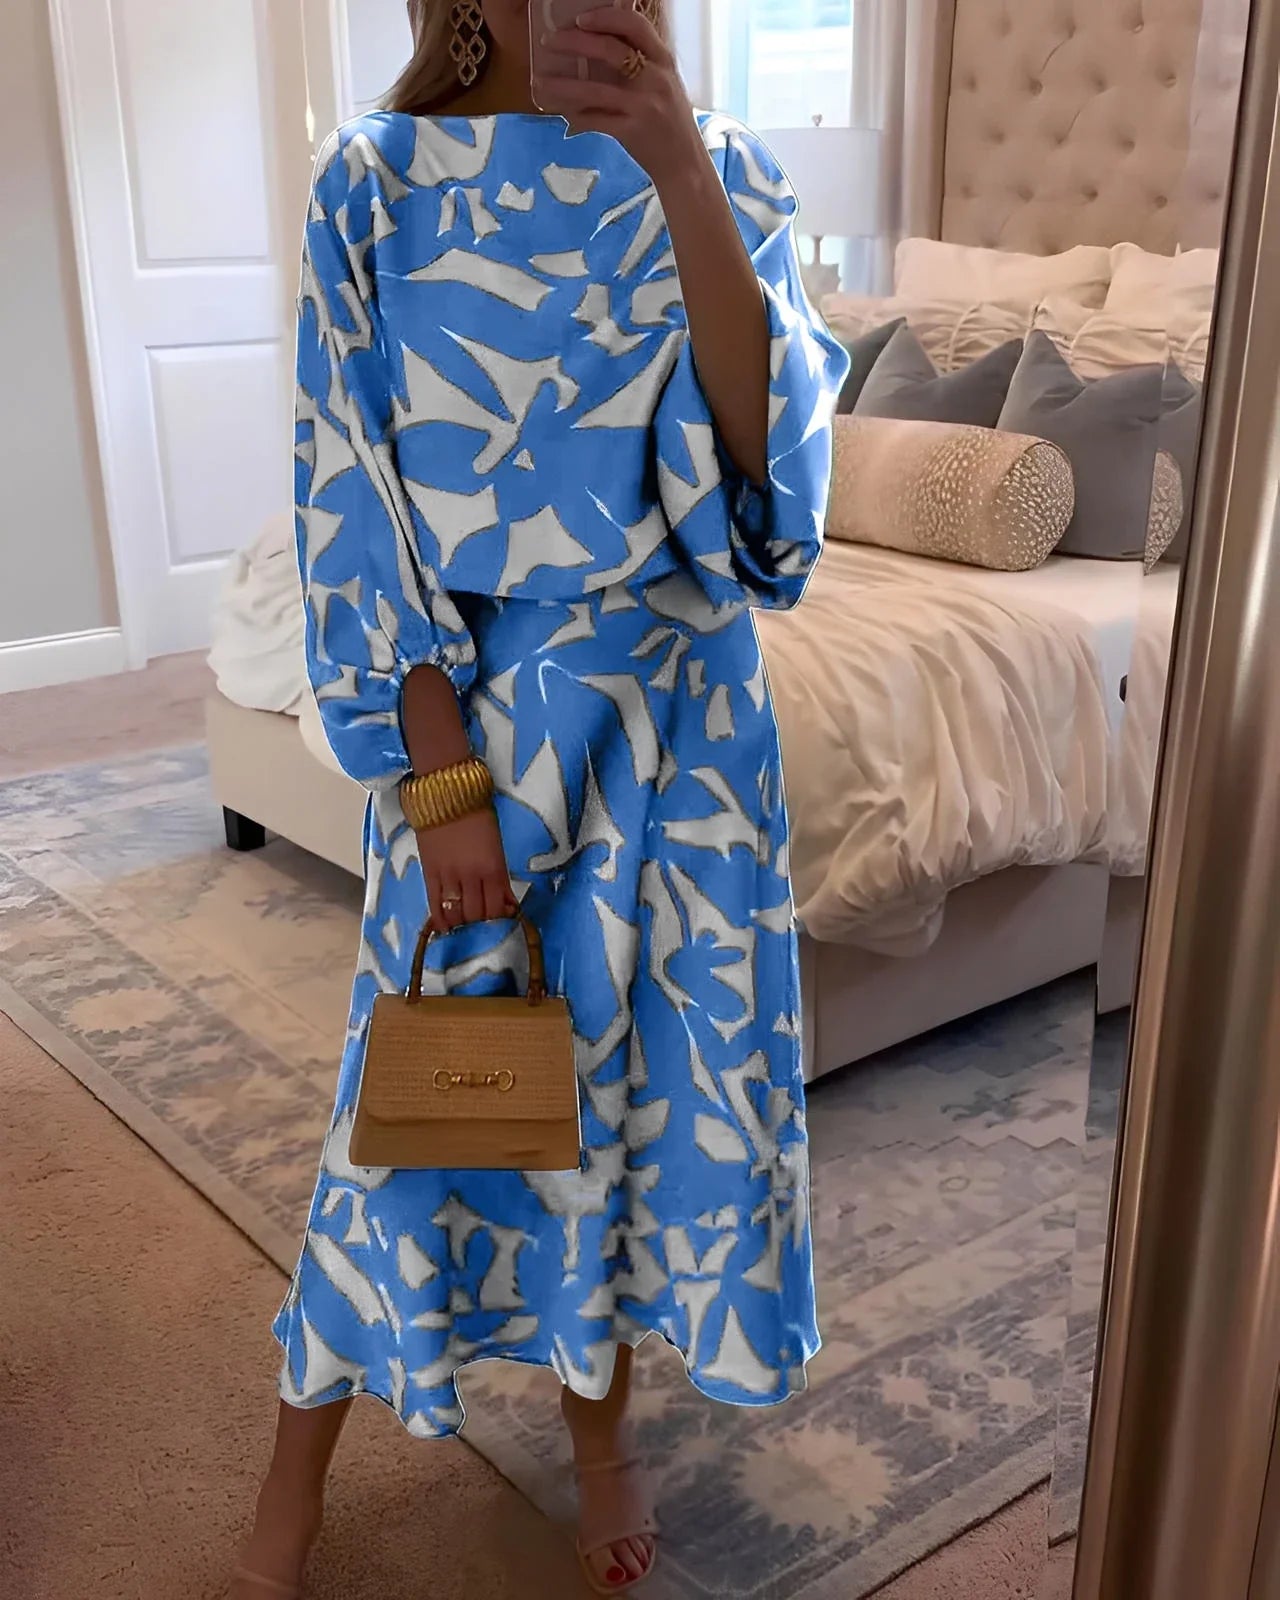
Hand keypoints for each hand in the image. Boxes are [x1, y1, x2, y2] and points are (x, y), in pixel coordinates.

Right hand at [416, 805, 517, 934]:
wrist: (447, 794)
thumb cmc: (477, 816)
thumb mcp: (497, 846)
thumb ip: (499, 876)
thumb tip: (506, 903)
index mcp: (494, 868)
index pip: (497, 909)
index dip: (498, 921)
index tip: (498, 922)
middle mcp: (472, 876)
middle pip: (477, 915)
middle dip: (480, 923)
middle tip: (480, 923)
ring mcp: (449, 876)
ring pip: (457, 914)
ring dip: (462, 923)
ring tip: (464, 923)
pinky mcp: (430, 873)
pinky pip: (435, 905)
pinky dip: (441, 920)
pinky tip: (445, 928)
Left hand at [532, 6, 703, 186]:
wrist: (685, 166)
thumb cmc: (671, 124)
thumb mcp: (665, 85)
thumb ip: (642, 65)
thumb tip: (601, 47)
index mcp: (663, 62)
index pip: (635, 26)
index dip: (606, 17)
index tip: (581, 18)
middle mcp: (655, 79)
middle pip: (609, 50)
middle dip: (574, 42)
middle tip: (550, 41)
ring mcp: (643, 106)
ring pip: (594, 89)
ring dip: (562, 85)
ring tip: (539, 81)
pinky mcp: (632, 132)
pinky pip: (595, 120)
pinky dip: (574, 116)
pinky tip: (560, 112)